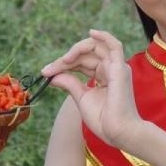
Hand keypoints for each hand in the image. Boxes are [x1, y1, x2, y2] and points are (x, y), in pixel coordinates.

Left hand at [42, 29, 143, 150]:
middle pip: (85, 55)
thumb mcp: (82, 98)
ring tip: (64, 61)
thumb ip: (70, 83)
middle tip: (49, 70)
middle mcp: (112, 68)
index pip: (82, 63)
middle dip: (65, 60)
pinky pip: (114, 45)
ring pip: (95, 47)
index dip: (64, 65)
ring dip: (77, 50)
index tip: (46, 72)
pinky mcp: (119, 67)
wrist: (117, 132)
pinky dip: (104, 36)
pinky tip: (92, 32)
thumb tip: (53, 75)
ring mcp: (117, 67)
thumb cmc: (103, 120)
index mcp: (105, 76)